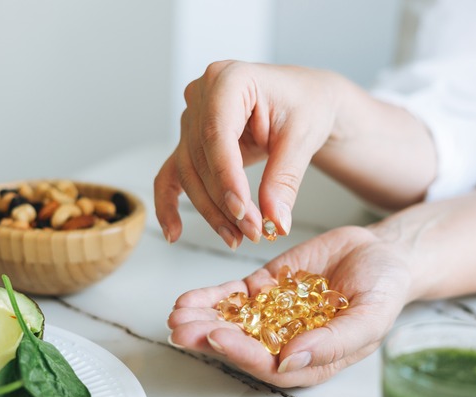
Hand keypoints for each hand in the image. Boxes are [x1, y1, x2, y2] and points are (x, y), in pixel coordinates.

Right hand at [154, 61, 344, 248]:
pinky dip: (169, 203)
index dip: (226, 177)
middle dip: (225, 201)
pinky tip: (175, 232)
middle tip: (252, 232)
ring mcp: (192, 117)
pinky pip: (172, 173)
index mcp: (229, 78)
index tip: (243, 211)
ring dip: (211, 210)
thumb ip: (284, 179)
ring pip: (189, 173)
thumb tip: (276, 221)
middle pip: (201, 158)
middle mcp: (202, 94)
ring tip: (237, 237)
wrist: (306, 100)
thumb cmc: (306, 105)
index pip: (217, 133)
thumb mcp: (303, 138)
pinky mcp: (190, 141)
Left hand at [167, 225, 410, 387]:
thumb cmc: (385, 290)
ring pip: (232, 321)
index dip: (242, 354)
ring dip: (202, 319)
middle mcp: (287, 341)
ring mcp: (274, 313)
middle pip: (242, 345)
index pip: (270, 365)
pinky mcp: (266, 288)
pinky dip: (211, 297)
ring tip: (177, 315)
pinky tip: (188, 299)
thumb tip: (291, 362)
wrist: (382, 253)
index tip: (218, 338)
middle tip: (182, 330)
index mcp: (311, 358)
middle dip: (209, 338)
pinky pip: (234, 296)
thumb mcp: (370, 317)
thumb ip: (333, 342)